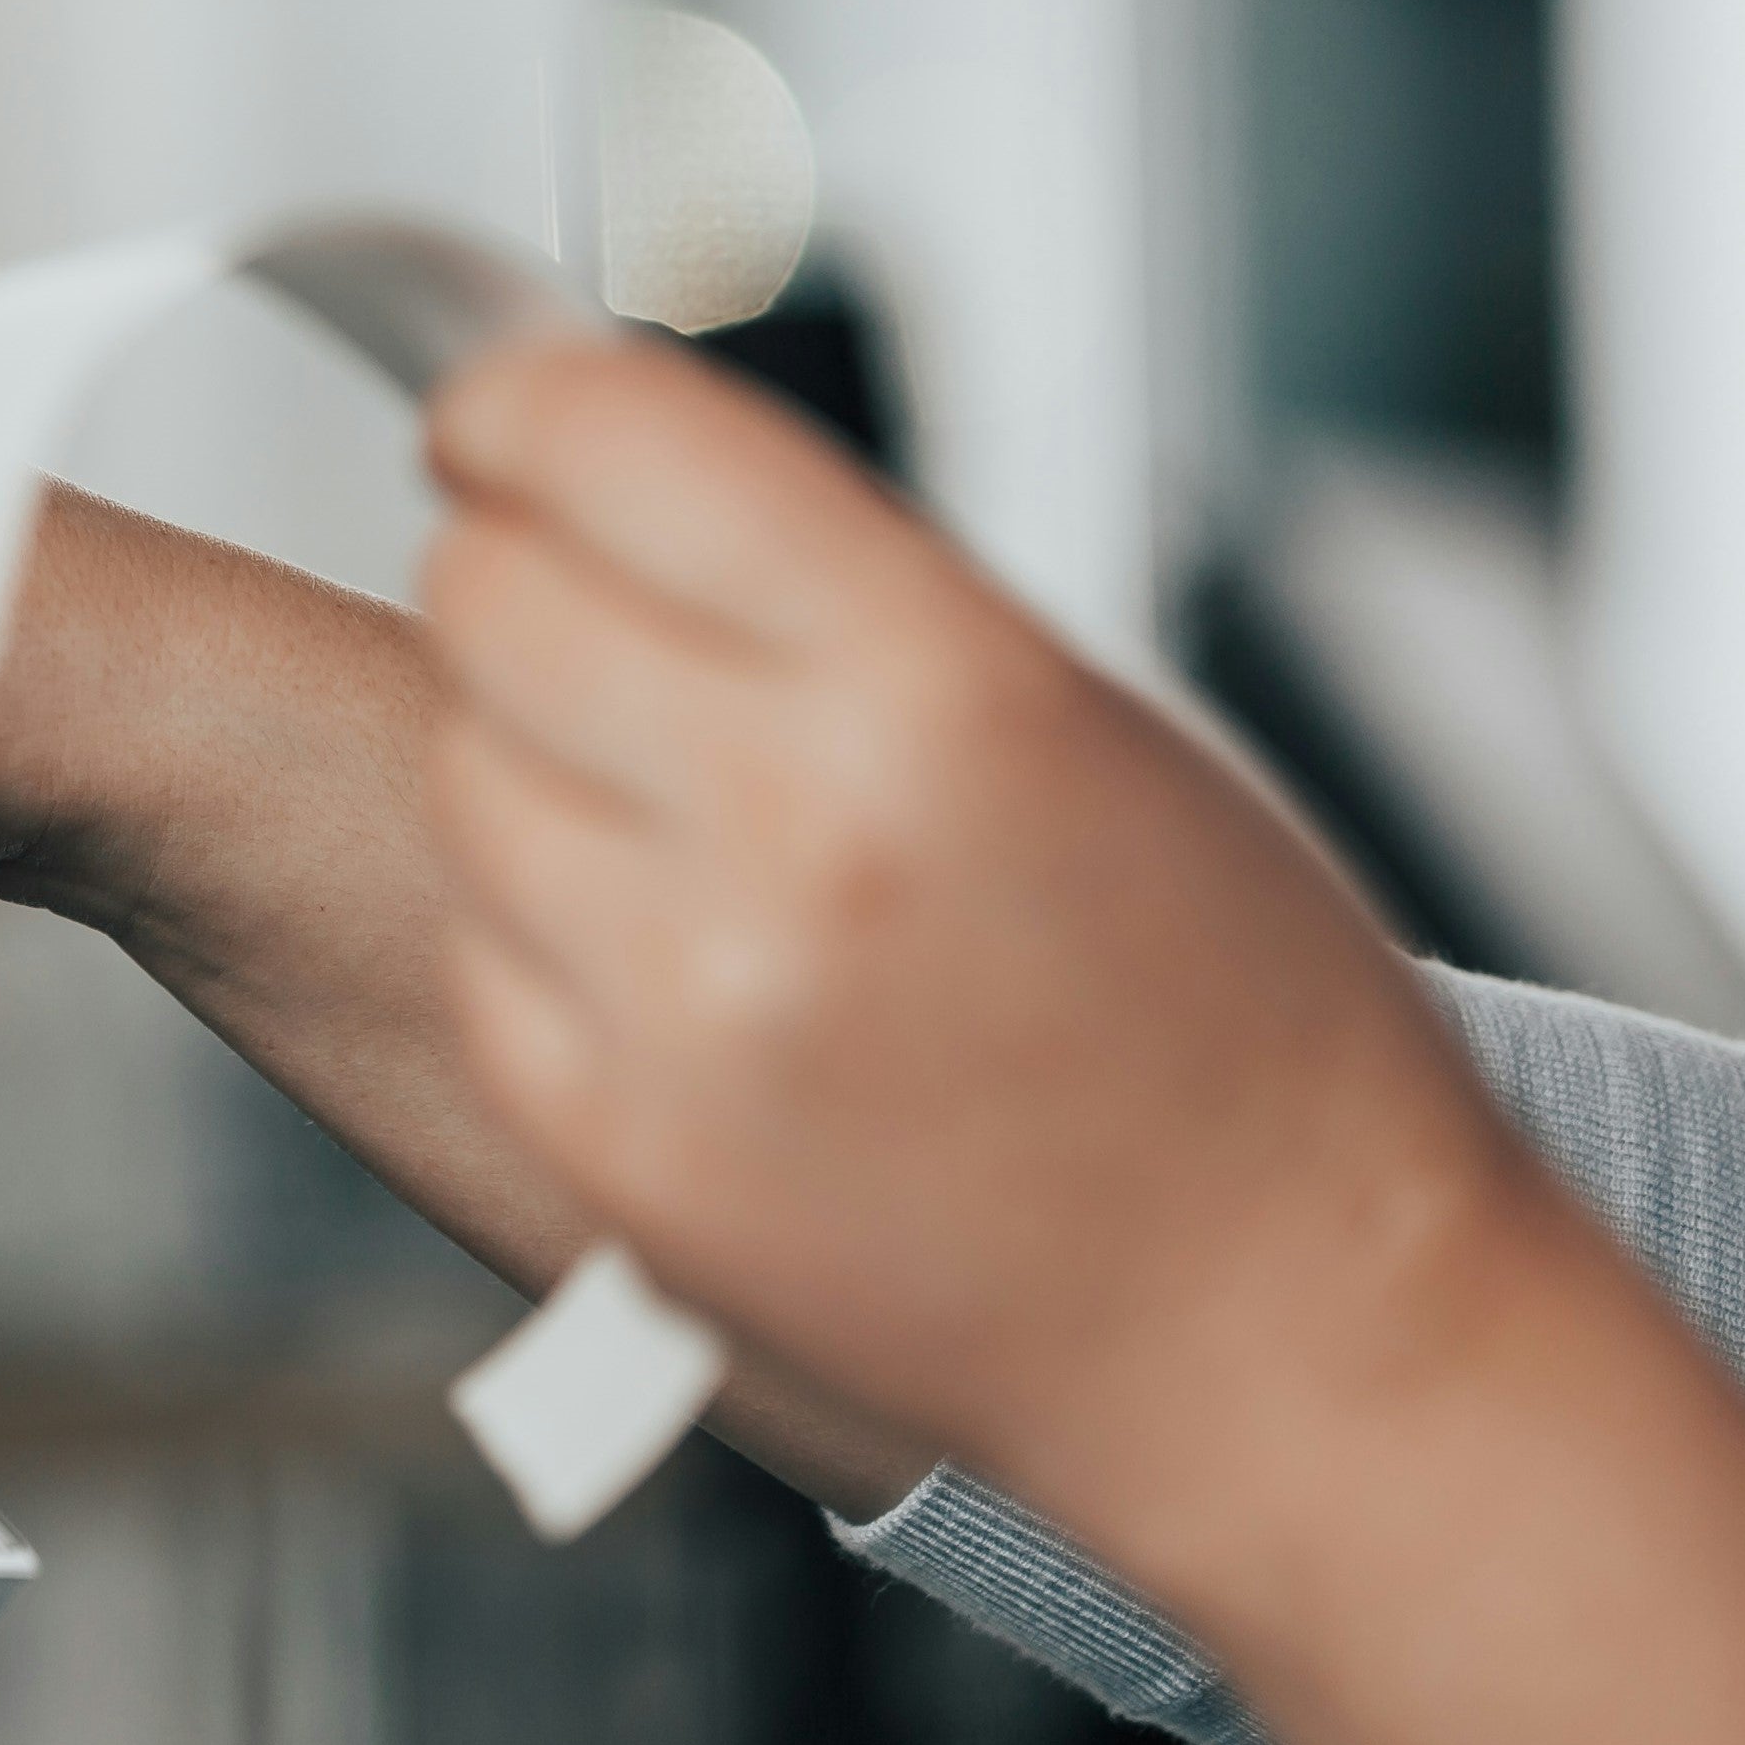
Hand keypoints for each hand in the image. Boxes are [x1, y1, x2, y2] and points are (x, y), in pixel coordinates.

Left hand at [403, 333, 1557, 1488]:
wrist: (1283, 1336)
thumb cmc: (1241, 1035)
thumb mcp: (1092, 725)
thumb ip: (845, 600)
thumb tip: (625, 476)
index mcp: (942, 687)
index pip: (607, 441)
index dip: (517, 408)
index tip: (494, 419)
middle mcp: (793, 834)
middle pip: (490, 594)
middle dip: (519, 574)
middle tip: (590, 610)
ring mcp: (684, 1006)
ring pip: (461, 766)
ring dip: (531, 756)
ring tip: (682, 813)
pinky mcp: (617, 1148)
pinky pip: (485, 949)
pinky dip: (545, 928)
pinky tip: (681, 956)